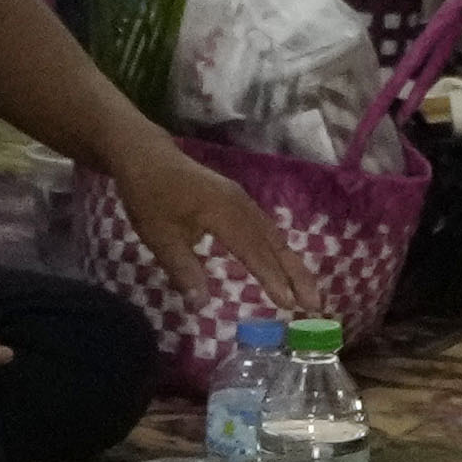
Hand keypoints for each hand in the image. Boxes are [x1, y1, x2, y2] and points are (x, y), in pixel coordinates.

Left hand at [141, 156, 310, 343]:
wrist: (146, 156)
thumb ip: (183, 269)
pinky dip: (279, 249)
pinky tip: (283, 264)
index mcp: (224, 213)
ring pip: (274, 235)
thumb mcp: (159, 236)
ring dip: (292, 263)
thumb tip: (202, 304)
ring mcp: (242, 201)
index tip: (289, 304)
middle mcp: (241, 205)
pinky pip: (265, 228)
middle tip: (315, 305)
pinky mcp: (237, 200)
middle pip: (275, 243)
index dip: (272, 279)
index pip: (255, 252)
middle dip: (297, 274)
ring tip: (307, 291)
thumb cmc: (150, 196)